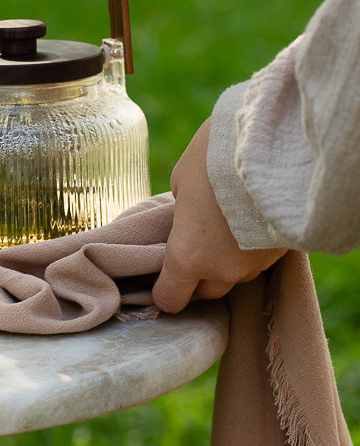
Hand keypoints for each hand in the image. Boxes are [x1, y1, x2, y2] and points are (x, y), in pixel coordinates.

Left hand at [152, 121, 286, 311]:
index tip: (164, 279)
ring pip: (237, 275)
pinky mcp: (282, 252)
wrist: (273, 146)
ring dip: (228, 260)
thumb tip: (189, 219)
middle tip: (197, 243)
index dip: (165, 291)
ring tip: (227, 225)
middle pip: (207, 291)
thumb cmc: (215, 158)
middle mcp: (222, 270)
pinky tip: (250, 220)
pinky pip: (259, 260)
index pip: (171, 299)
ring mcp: (255, 264)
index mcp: (187, 257)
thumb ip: (181, 212)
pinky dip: (252, 247)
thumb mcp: (182, 181)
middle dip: (199, 274)